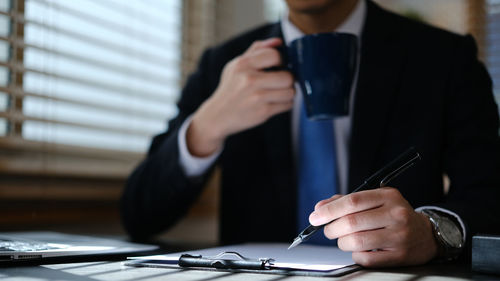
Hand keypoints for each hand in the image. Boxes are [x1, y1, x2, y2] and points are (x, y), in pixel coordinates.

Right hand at [187, 38, 294, 156]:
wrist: (217, 115)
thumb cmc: (230, 88)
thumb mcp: (237, 65)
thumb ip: (257, 50)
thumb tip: (279, 41)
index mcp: (243, 64)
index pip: (275, 55)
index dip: (282, 60)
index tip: (279, 66)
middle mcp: (249, 80)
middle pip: (287, 76)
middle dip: (288, 79)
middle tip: (281, 82)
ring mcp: (257, 97)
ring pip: (290, 92)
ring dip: (288, 92)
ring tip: (279, 92)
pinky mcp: (262, 112)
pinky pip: (287, 105)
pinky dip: (285, 103)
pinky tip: (275, 102)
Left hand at [309, 188, 438, 266]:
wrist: (426, 235)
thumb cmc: (393, 215)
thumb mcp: (375, 201)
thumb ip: (346, 201)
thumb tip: (319, 207)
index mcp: (388, 196)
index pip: (352, 201)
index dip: (329, 210)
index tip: (315, 217)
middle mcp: (395, 214)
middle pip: (351, 222)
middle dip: (332, 228)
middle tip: (328, 230)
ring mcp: (399, 236)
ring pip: (356, 241)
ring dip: (342, 243)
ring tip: (343, 240)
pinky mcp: (400, 256)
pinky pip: (366, 258)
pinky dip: (355, 255)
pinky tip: (359, 250)